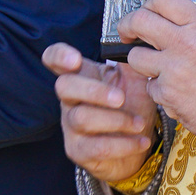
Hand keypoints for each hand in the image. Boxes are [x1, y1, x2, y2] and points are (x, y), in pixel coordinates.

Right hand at [43, 43, 161, 185]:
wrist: (135, 149)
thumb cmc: (132, 109)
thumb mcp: (136, 83)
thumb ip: (134, 64)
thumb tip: (138, 44)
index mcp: (82, 77)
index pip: (54, 59)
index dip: (58, 56)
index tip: (75, 60)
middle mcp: (70, 99)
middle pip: (64, 86)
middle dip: (94, 91)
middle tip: (121, 98)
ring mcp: (71, 125)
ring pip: (82, 117)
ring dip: (117, 120)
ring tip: (139, 124)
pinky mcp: (79, 150)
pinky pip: (97, 147)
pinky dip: (124, 144)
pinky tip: (141, 141)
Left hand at [120, 0, 195, 144]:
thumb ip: (192, 28)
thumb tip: (165, 21)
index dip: (147, 4)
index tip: (143, 13)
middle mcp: (183, 43)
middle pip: (138, 20)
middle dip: (127, 26)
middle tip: (127, 33)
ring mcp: (173, 68)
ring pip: (135, 57)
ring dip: (143, 63)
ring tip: (159, 69)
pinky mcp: (166, 92)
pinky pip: (150, 87)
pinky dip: (160, 91)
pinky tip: (178, 93)